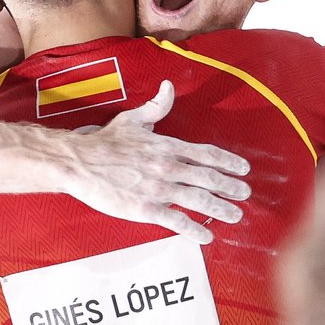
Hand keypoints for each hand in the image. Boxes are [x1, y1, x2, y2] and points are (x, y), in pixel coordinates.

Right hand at [58, 81, 250, 244]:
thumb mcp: (132, 119)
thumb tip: (169, 88)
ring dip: (221, 209)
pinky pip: (177, 221)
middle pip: (209, 178)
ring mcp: (158, 189)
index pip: (207, 153)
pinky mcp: (146, 208)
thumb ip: (156, 106)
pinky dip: (195, 230)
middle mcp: (167, 167)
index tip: (243, 169)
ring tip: (235, 215)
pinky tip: (207, 236)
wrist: (79, 163)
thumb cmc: (104, 142)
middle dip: (231, 187)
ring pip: (199, 200)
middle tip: (245, 194)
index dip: (229, 162)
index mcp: (166, 146)